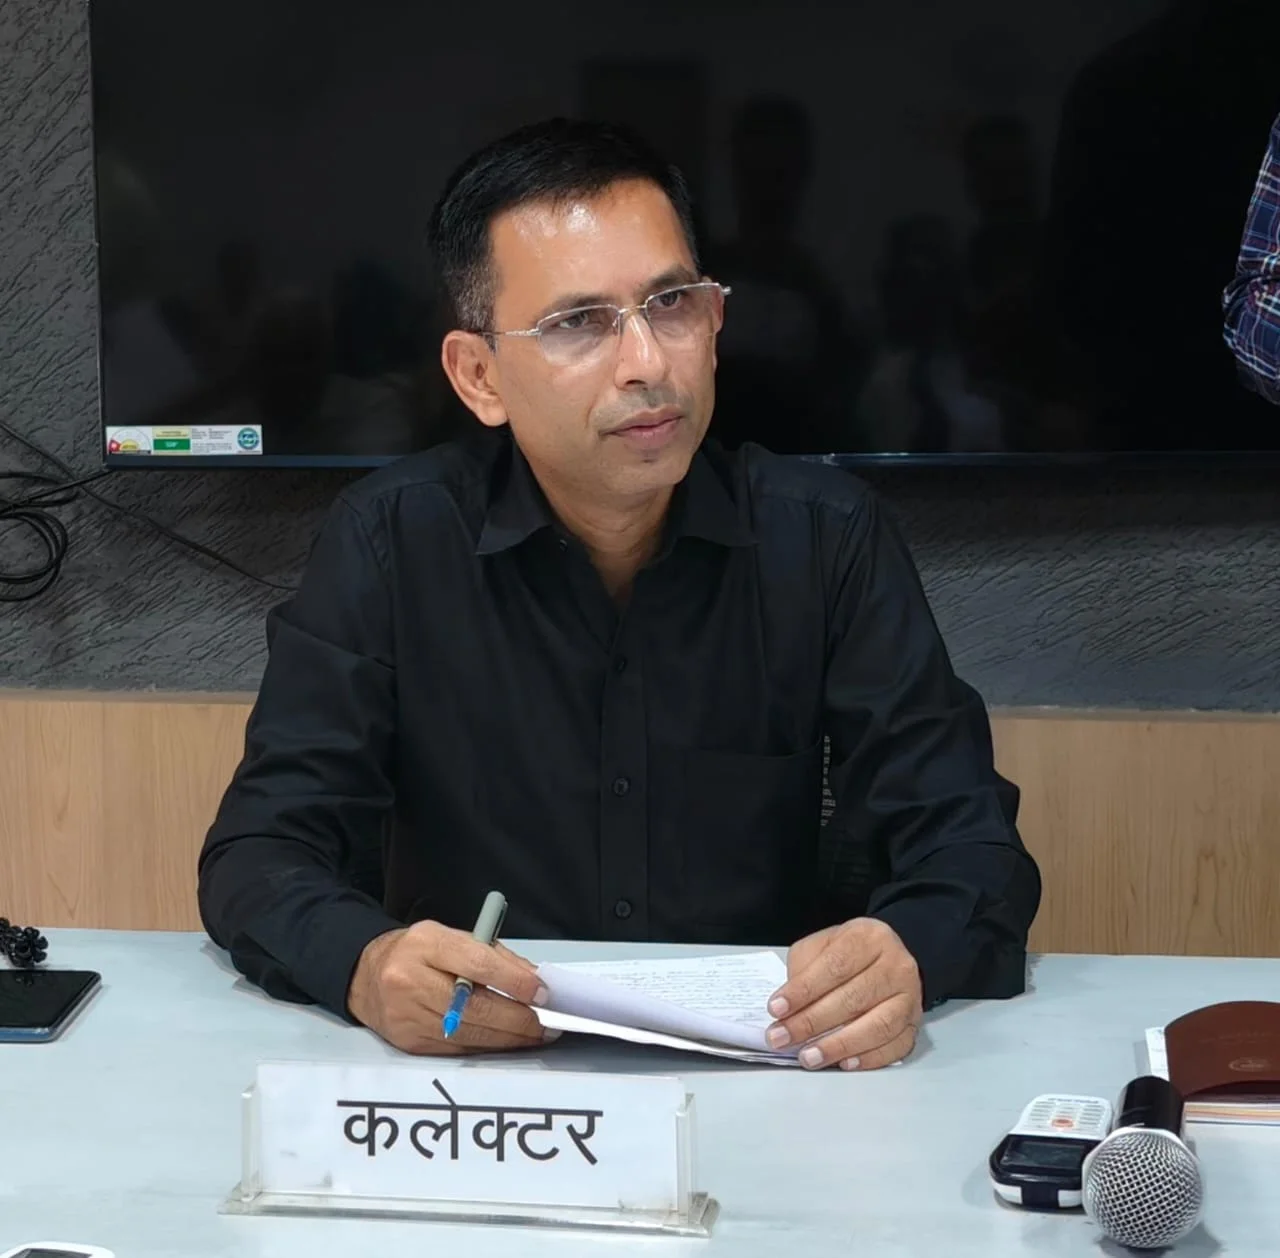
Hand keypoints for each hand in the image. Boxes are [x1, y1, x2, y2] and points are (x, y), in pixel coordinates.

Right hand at [346, 919, 554, 1054]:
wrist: (367, 975)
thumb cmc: (420, 953)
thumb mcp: (453, 938)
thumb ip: (495, 956)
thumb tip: (534, 981)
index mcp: (426, 944)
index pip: (477, 963)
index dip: (514, 981)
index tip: (543, 992)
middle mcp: (411, 980)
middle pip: (475, 1006)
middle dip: (518, 1018)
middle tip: (548, 1024)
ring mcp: (407, 1015)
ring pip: (469, 1034)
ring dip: (508, 1037)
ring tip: (535, 1035)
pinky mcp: (408, 1043)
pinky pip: (457, 1049)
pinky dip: (487, 1046)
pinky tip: (507, 1042)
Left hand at [765, 918, 922, 1070]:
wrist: (890, 956)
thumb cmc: (850, 953)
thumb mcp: (823, 945)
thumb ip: (804, 968)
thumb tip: (788, 1006)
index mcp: (868, 938)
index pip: (834, 966)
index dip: (803, 990)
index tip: (776, 1009)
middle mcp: (895, 965)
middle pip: (853, 998)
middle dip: (812, 1022)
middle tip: (782, 1038)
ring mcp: (909, 996)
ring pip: (877, 1025)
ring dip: (839, 1045)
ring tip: (809, 1056)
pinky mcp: (916, 1023)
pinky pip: (896, 1046)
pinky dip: (870, 1058)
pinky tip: (844, 1063)